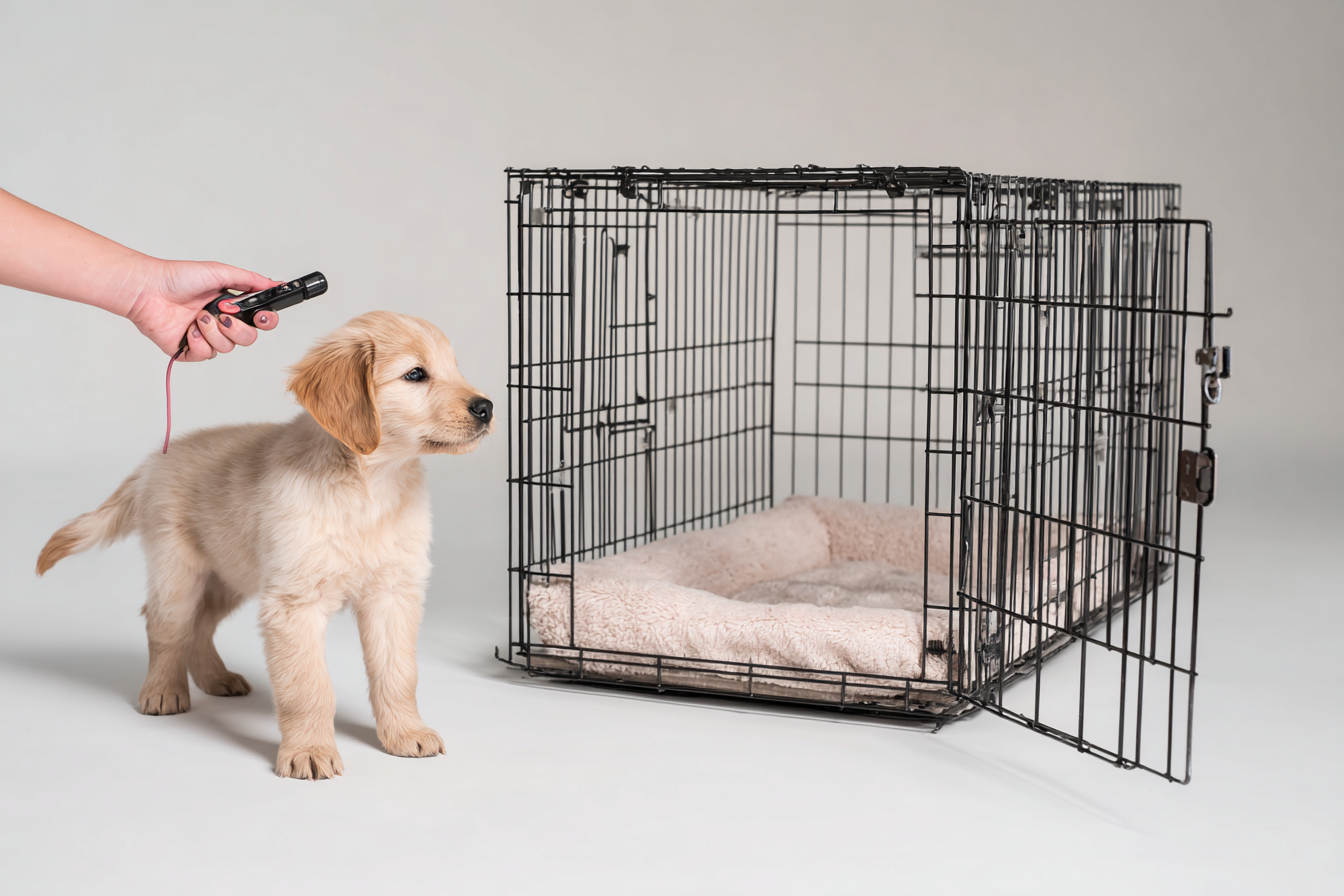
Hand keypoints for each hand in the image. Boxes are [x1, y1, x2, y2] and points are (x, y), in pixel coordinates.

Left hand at [124, 258, 281, 361]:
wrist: (149, 290)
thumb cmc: (178, 278)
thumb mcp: (220, 272)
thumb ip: (251, 280)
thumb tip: (276, 284)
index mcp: (231, 306)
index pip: (260, 320)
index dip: (266, 321)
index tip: (261, 316)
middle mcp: (221, 322)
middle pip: (248, 338)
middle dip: (236, 327)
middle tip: (221, 313)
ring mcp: (206, 337)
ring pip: (227, 348)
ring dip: (213, 331)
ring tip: (197, 316)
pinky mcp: (190, 350)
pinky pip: (206, 355)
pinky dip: (197, 341)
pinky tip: (187, 328)